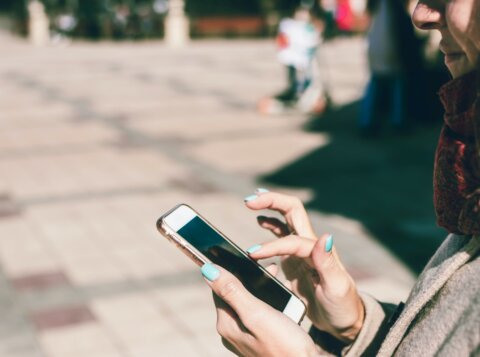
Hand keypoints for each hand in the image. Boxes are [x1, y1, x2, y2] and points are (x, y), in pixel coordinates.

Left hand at [201, 263, 319, 356]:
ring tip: (276, 275)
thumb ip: (233, 291)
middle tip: (266, 264)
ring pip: (248, 302)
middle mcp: (232, 332)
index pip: (219, 288)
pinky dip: (268, 301)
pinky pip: (259, 313)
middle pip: (233, 294)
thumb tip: (207, 270)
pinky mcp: (261, 339)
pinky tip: (282, 297)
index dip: (228, 268)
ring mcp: (246, 337)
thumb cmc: (285, 345)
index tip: (238, 253)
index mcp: (227, 324)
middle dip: (248, 277)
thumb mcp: (256, 313)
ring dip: (260, 287)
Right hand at [245, 191, 363, 342]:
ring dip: (270, 207)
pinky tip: (260, 220)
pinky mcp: (296, 258)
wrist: (344, 320)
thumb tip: (325, 236)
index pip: (291, 240)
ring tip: (250, 203)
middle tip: (249, 201)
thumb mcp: (336, 288)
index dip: (271, 246)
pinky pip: (281, 234)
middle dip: (271, 201)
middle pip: (291, 210)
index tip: (253, 255)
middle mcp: (310, 245)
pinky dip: (270, 224)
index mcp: (318, 251)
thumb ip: (328, 263)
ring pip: (285, 219)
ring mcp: (302, 250)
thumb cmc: (341, 306)